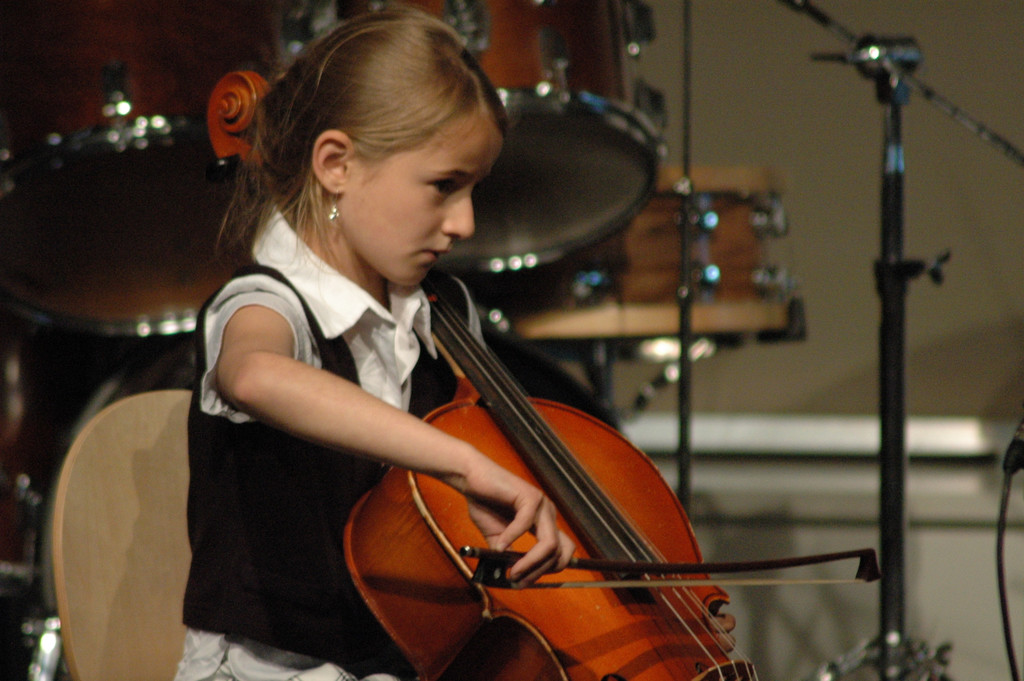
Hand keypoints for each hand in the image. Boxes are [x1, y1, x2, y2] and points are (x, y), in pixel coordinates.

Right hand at [459, 457, 574, 585]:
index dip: (549, 570)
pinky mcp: (529, 496)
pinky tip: (499, 546)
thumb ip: (506, 556)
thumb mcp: (497, 538)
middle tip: (519, 581)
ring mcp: (541, 504)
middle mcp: (548, 514)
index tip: (526, 581)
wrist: (471, 478)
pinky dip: (511, 539)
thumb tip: (509, 578)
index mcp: (544, 523)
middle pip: (560, 552)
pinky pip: (525, 525)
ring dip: (531, 563)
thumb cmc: (484, 504)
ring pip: (550, 543)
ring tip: (513, 571)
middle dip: (541, 572)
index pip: (563, 552)